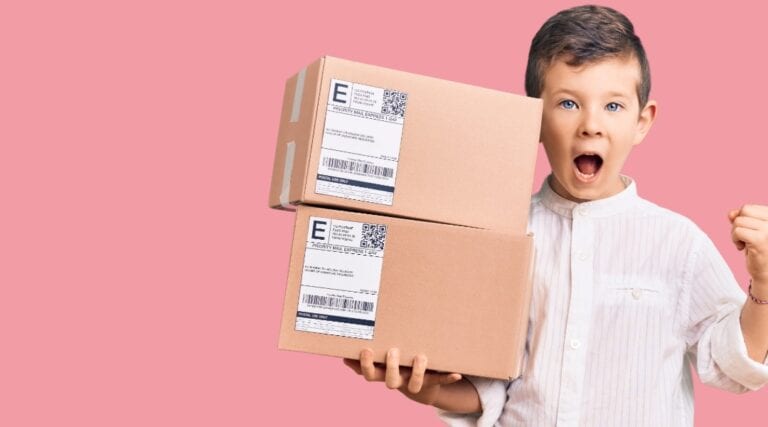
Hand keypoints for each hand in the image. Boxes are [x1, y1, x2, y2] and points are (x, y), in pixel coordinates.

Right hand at [342, 348, 462, 405]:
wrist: (421, 388)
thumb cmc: (397, 366)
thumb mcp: (382, 362)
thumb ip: (367, 358)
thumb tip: (344, 354)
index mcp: (384, 374)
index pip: (370, 374)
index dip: (366, 365)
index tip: (366, 349)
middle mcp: (398, 381)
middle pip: (390, 381)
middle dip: (391, 366)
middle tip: (393, 350)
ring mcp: (414, 382)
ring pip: (415, 383)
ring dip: (417, 371)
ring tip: (420, 356)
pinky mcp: (432, 381)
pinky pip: (440, 381)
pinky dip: (448, 378)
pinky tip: (457, 374)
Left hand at [729, 204, 767, 283]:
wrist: (766, 271)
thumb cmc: (758, 249)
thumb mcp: (749, 230)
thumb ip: (742, 218)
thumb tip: (731, 213)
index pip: (749, 208)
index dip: (742, 219)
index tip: (748, 232)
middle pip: (744, 211)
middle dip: (738, 224)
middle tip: (744, 237)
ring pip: (738, 221)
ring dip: (735, 234)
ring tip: (744, 243)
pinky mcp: (760, 239)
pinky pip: (737, 231)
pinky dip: (735, 240)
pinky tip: (742, 248)